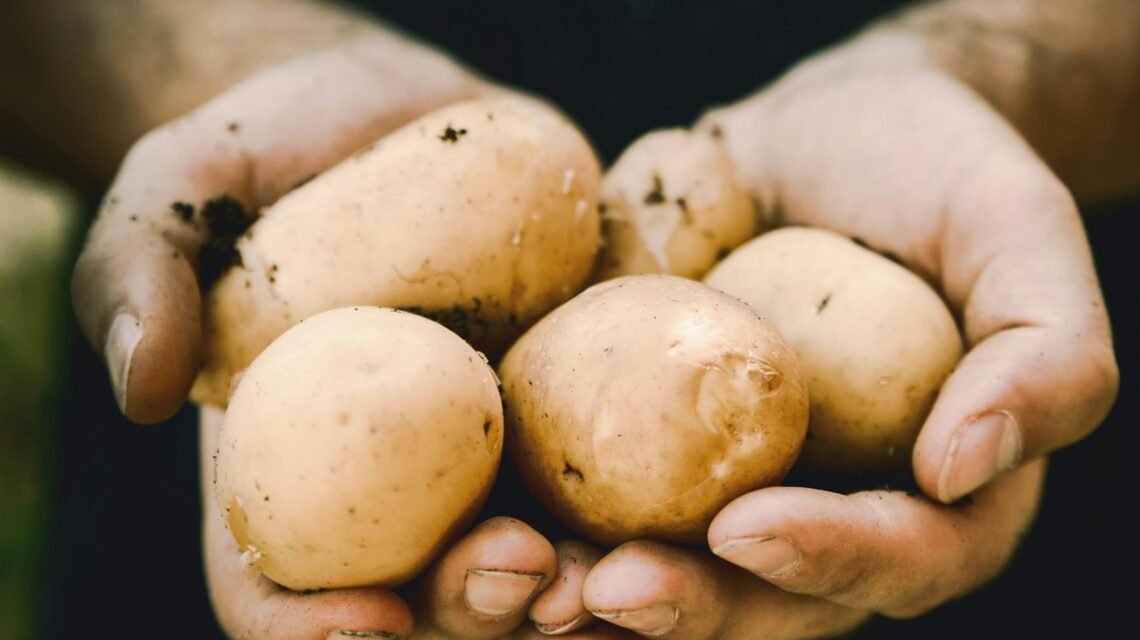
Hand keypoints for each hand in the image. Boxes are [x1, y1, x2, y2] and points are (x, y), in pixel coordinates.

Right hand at [73, 35, 614, 638]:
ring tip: (619, 566)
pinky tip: (696, 491)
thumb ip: (138, 273)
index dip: (311, 630)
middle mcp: (393, 486)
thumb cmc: (265, 151)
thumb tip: (143, 388)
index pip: (277, 590)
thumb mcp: (179, 189)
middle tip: (525, 575)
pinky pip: (617, 463)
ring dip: (579, 582)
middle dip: (477, 610)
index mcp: (284, 472)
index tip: (368, 625)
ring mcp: (490, 449)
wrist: (386, 106)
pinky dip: (652, 496)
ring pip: (534, 553)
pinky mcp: (572, 396)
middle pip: (426, 595)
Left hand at [573, 48, 1116, 637]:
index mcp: (933, 495)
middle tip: (611, 589)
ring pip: (667, 579)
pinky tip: (473, 524)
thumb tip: (966, 467)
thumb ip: (1048, 352)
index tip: (752, 525)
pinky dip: (530, 526)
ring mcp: (725, 487)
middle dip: (690, 609)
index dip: (831, 561)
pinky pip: (585, 505)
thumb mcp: (1020, 232)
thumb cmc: (938, 174)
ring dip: (589, 603)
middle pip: (766, 604)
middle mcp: (823, 512)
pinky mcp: (640, 445)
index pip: (900, 560)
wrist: (827, 128)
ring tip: (520, 580)